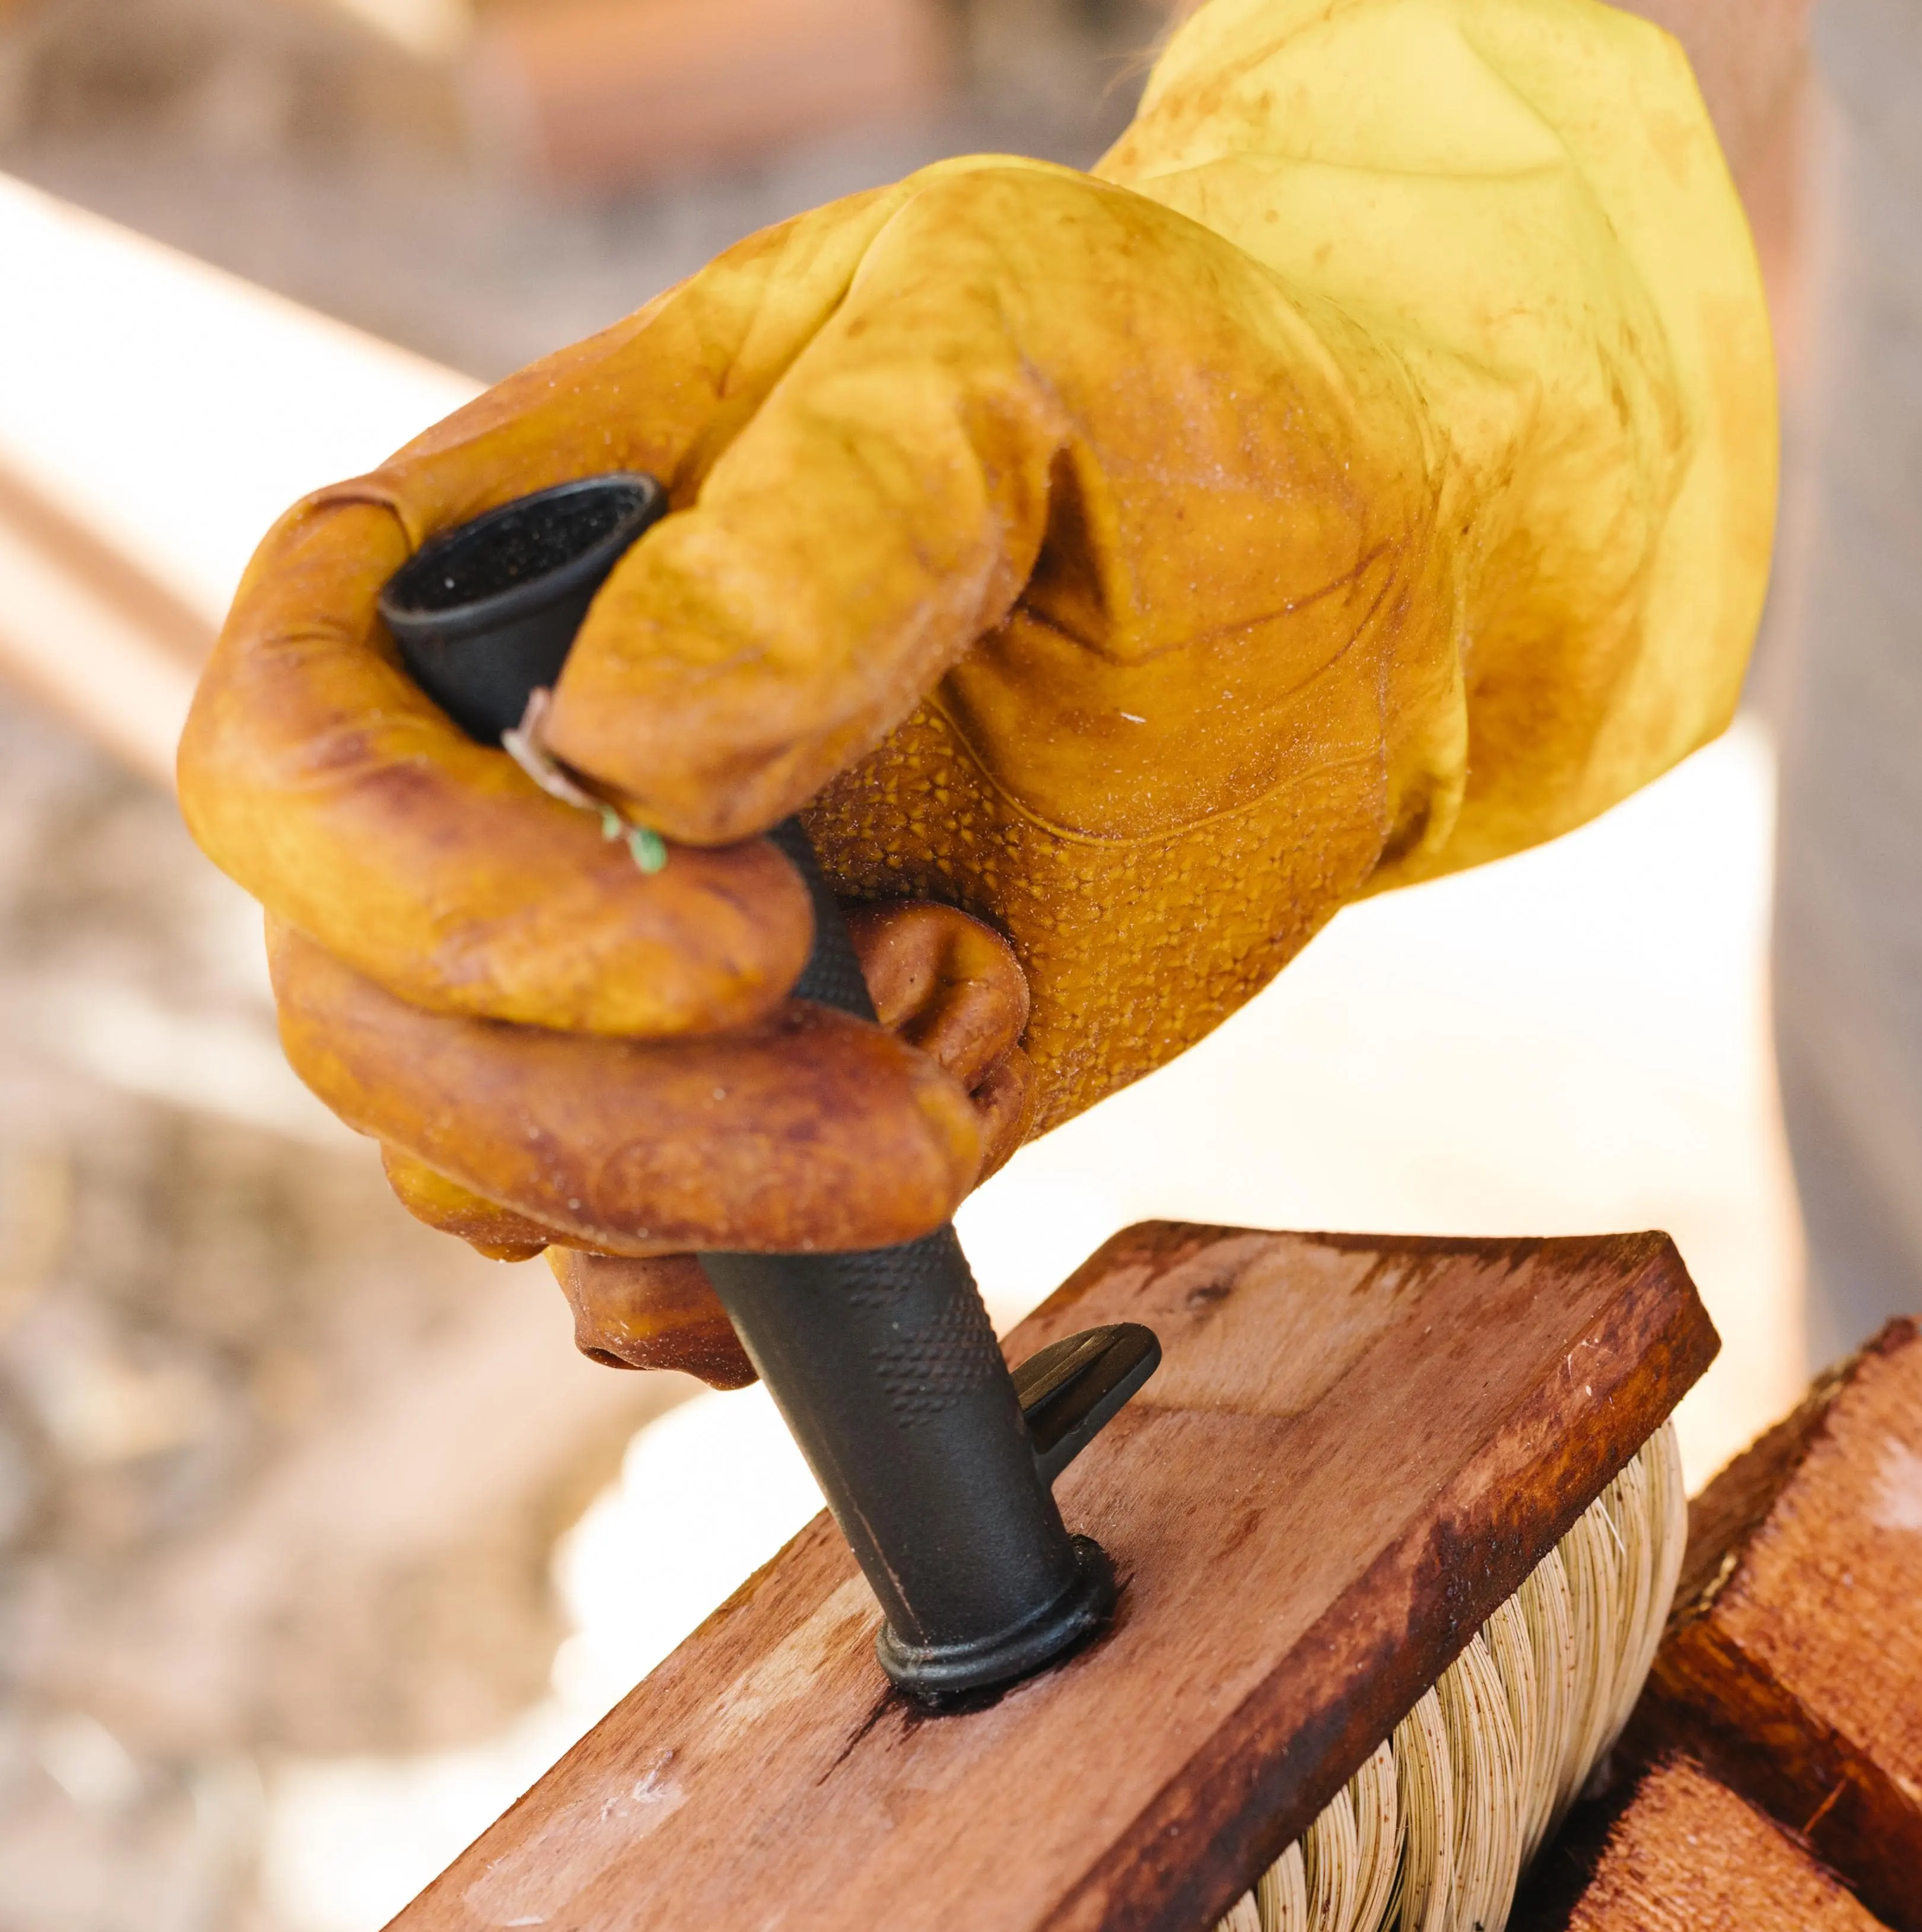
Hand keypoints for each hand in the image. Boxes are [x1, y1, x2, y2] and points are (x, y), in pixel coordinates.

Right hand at [181, 0, 1772, 1368]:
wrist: (1340, 596)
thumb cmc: (1158, 418)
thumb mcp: (1010, 353)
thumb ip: (825, 525)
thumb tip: (617, 748)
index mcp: (489, 565)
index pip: (289, 769)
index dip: (450, 903)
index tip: (744, 931)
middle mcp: (501, 790)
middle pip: (374, 1036)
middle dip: (625, 1127)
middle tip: (905, 1103)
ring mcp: (607, 983)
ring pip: (496, 1192)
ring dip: (739, 1202)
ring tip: (981, 1021)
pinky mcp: (742, 1125)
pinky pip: (642, 1297)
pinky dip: (787, 1291)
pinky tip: (961, 1116)